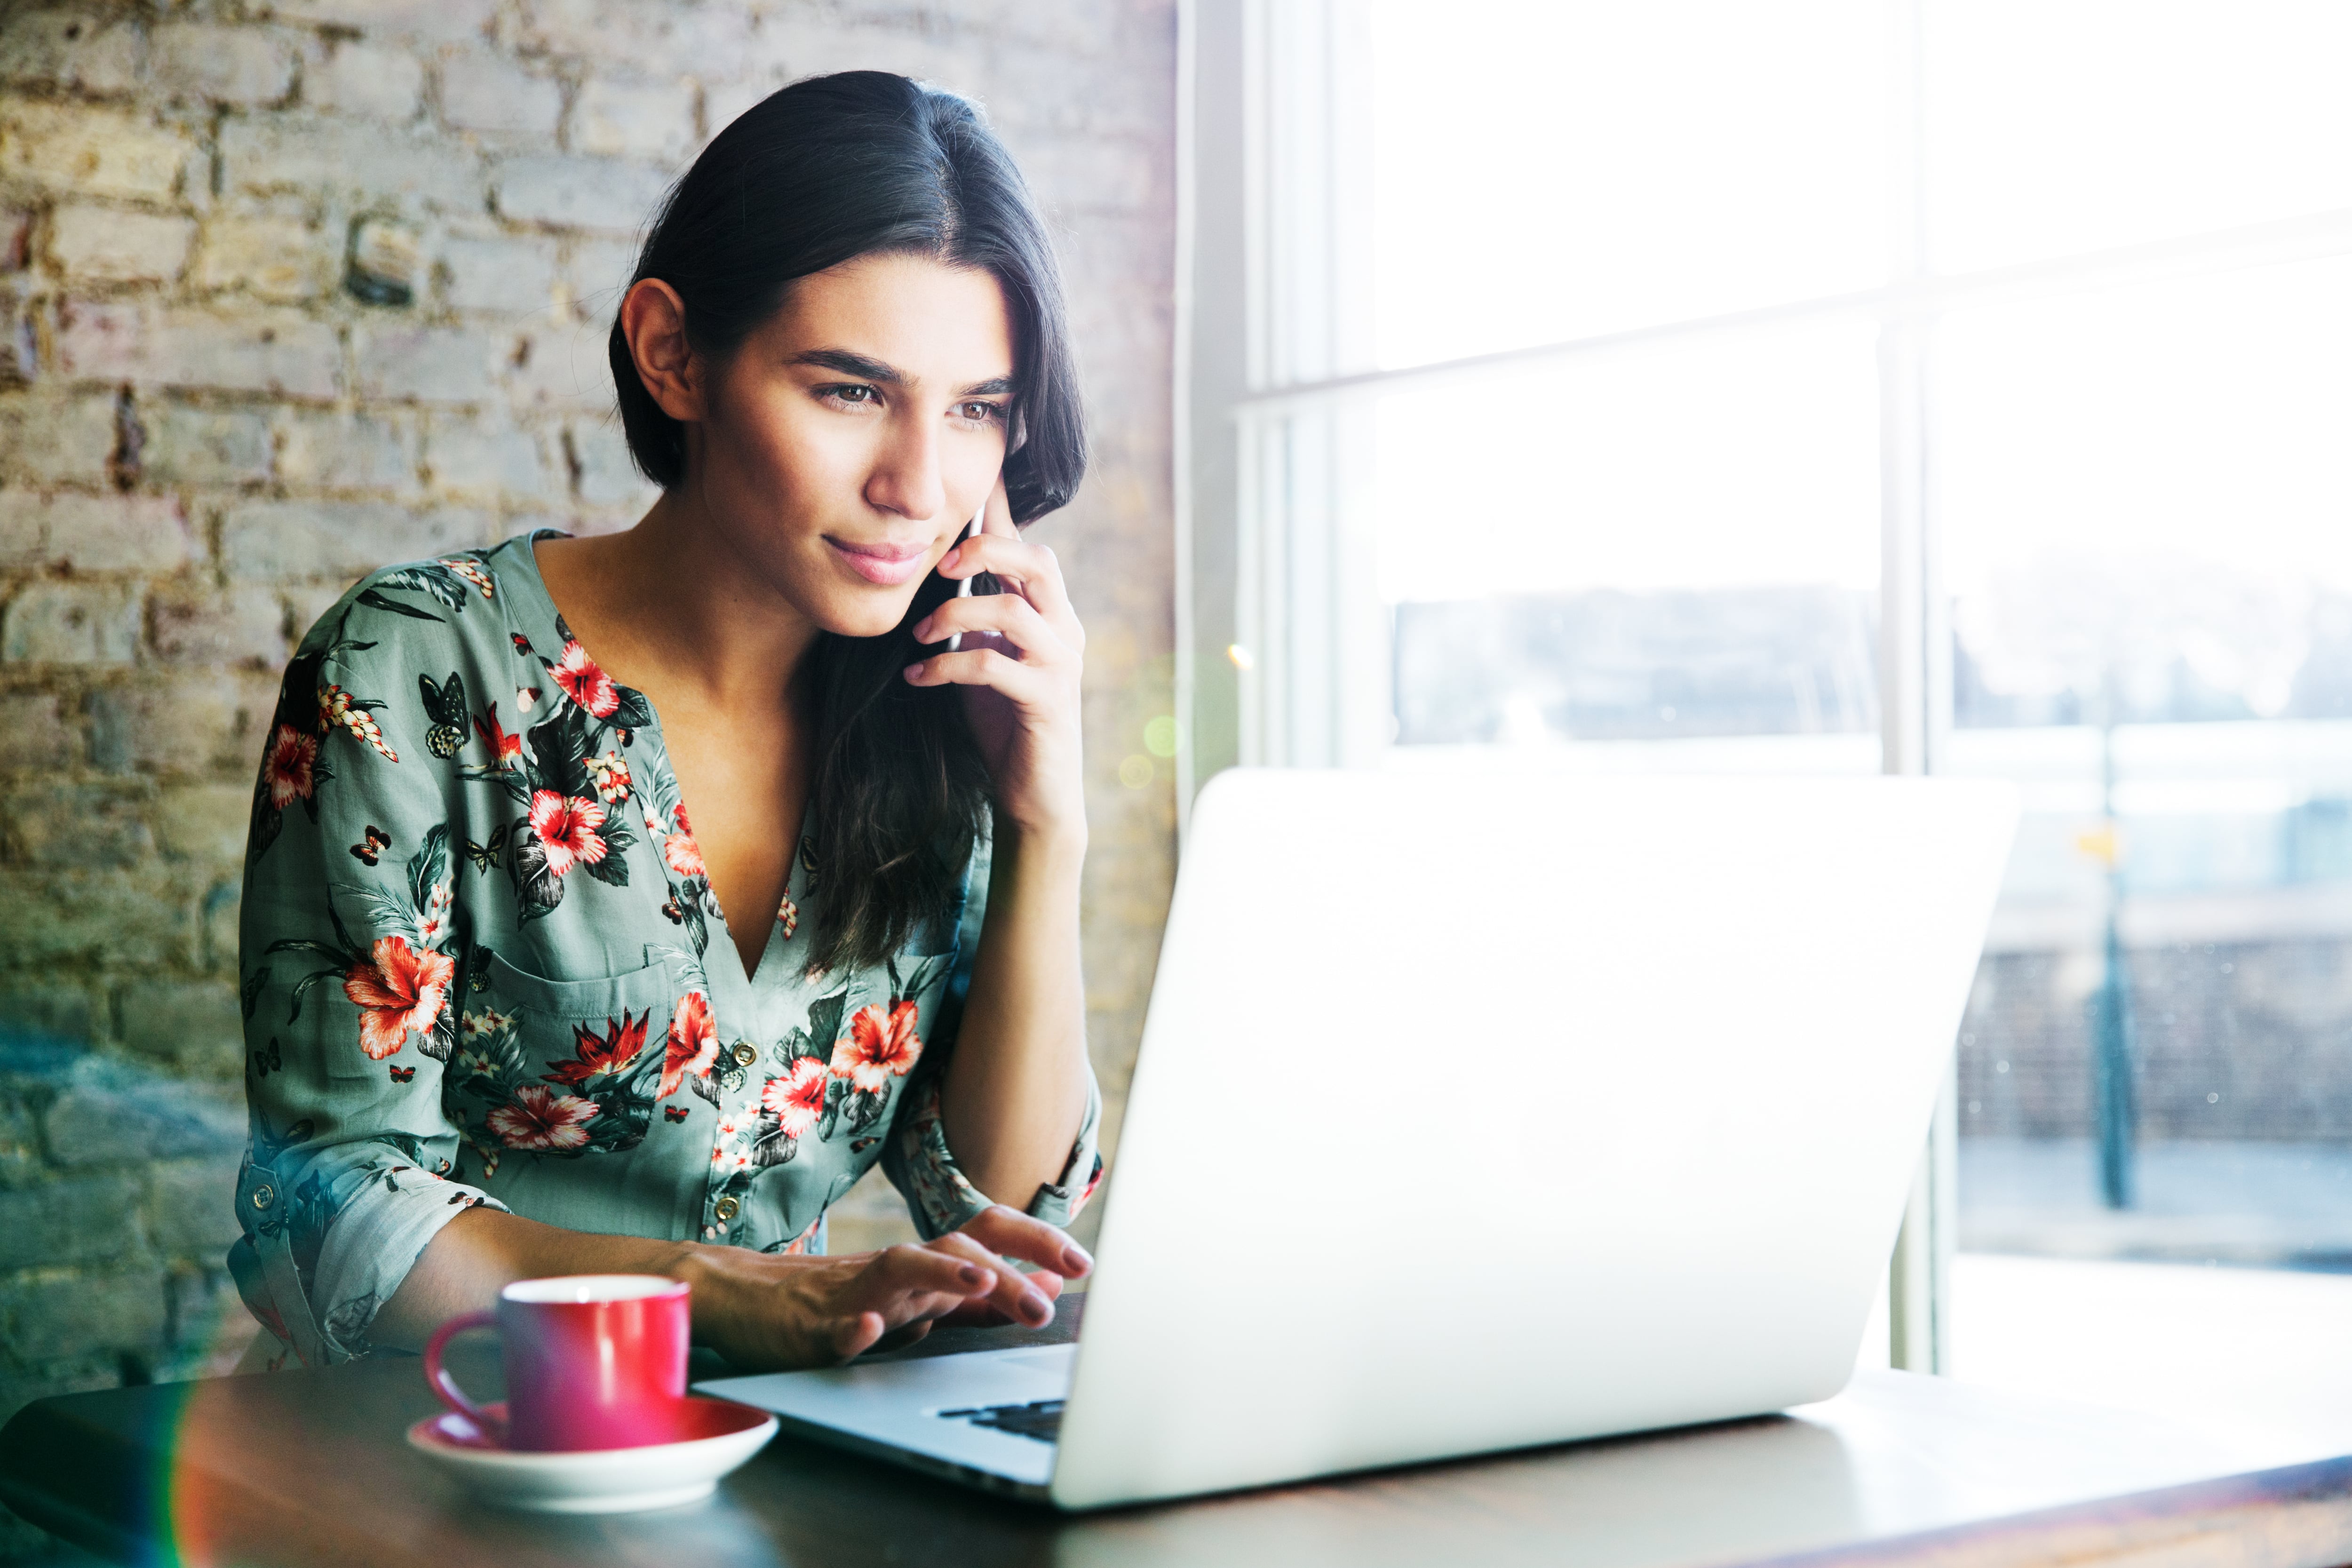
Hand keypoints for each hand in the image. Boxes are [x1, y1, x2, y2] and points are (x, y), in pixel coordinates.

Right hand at [679, 1205, 1091, 1369]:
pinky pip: (833, 1325)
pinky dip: (852, 1328)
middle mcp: (899, 1269)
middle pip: (957, 1246)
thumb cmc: (841, 1299)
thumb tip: (1049, 1284)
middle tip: (1045, 1304)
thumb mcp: (921, 1298)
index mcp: (929, 1265)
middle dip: (1006, 1271)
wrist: (745, 1297)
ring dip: (942, 1272)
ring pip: (901, 1267)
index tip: (1082, 1264)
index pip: (990, 1234)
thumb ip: (983, 1296)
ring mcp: (854, 1292)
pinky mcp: (810, 1324)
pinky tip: (868, 1332)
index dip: (1037, 1243)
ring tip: (977, 1283)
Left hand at [905, 481, 1086, 843]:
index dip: (1000, 507)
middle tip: (936, 565)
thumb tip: (937, 570)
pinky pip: (993, 664)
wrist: (1034, 793)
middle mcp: (1065, 628)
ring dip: (954, 614)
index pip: (1028, 545)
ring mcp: (1061, 663)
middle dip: (981, 552)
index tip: (970, 473)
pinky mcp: (1047, 700)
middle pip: (1034, 560)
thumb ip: (974, 616)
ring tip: (920, 636)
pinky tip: (920, 678)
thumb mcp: (986, 656)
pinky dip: (947, 666)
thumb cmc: (1005, 721)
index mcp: (1050, 612)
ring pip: (1011, 608)